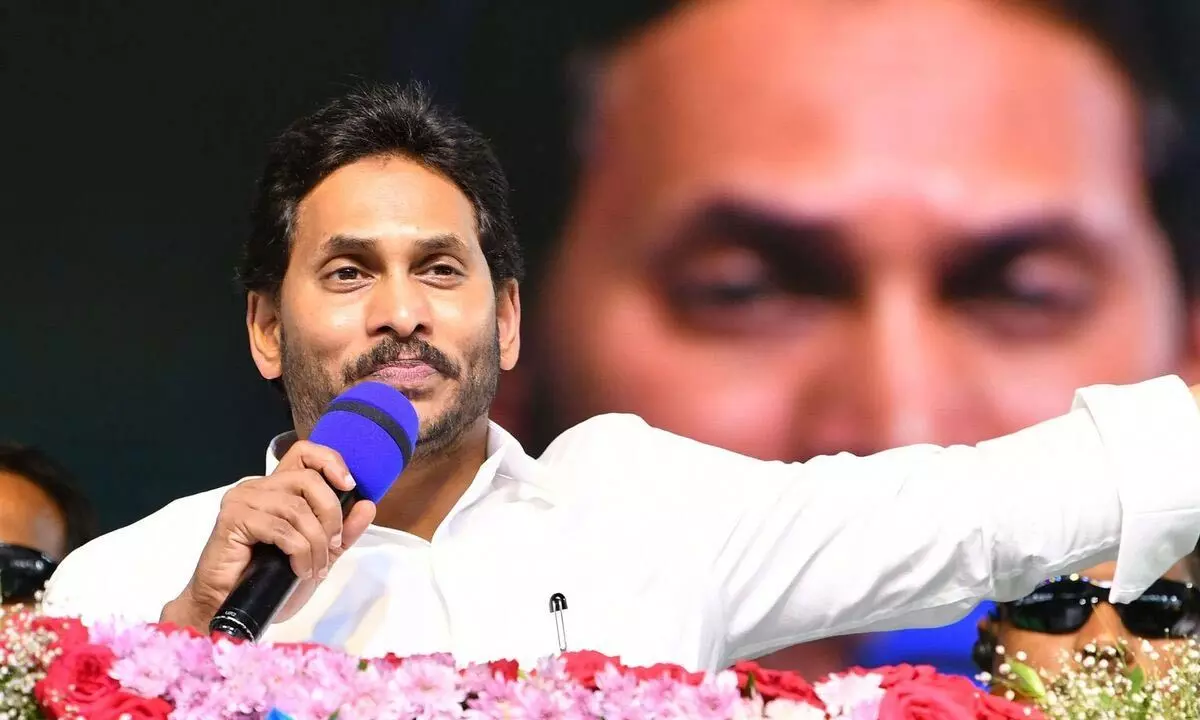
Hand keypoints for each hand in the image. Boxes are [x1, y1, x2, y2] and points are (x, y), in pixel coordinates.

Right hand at [160, 440, 376, 631]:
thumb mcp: (318, 555)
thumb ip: (343, 531)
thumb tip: (368, 504)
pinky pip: (281, 528)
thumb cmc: (270, 582)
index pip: (304, 453)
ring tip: (314, 568)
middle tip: (333, 546)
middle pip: (308, 479)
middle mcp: (258, 487)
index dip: (331, 461)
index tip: (350, 487)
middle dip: (330, 514)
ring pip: (297, 507)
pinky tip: (299, 570)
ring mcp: (244, 500)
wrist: (233, 609)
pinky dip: (299, 551)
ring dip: (316, 543)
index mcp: (277, 488)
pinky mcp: (233, 518)